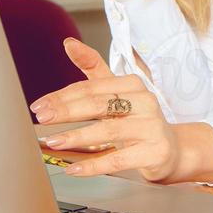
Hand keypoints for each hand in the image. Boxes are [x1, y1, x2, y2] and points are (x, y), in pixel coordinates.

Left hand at [30, 38, 187, 182]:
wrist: (173, 149)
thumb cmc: (138, 119)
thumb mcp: (116, 93)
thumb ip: (93, 68)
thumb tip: (69, 43)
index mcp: (133, 84)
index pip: (91, 88)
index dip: (62, 96)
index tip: (39, 106)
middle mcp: (145, 102)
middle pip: (98, 104)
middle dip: (66, 112)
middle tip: (42, 119)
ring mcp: (152, 127)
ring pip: (108, 131)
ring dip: (77, 136)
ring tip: (53, 142)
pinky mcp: (155, 151)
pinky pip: (119, 159)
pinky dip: (94, 165)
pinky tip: (74, 169)